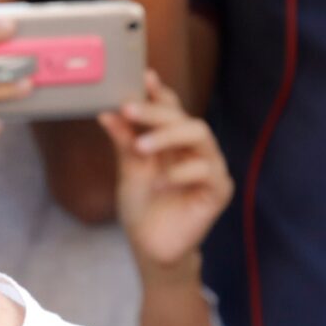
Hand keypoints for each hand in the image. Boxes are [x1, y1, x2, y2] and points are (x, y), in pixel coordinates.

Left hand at [100, 71, 232, 274]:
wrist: (150, 249)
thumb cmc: (142, 209)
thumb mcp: (128, 171)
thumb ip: (124, 143)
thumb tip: (107, 113)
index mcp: (175, 142)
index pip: (172, 108)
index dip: (160, 92)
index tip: (142, 76)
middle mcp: (195, 150)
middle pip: (184, 117)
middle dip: (157, 111)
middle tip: (129, 108)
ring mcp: (210, 168)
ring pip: (200, 136)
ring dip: (169, 136)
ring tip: (141, 147)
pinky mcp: (219, 191)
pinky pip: (206, 171)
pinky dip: (180, 173)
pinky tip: (160, 183)